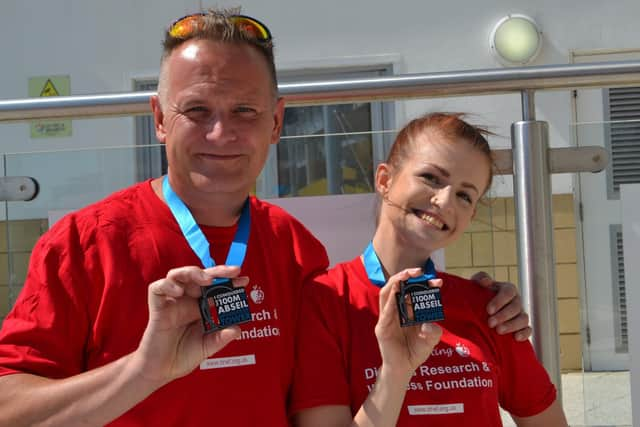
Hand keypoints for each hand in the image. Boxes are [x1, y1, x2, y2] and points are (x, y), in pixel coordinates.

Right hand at [132, 265, 247, 386]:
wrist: (160, 371)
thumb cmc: (182, 356)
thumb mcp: (207, 347)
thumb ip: (220, 338)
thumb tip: (237, 329)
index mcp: (201, 306)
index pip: (216, 287)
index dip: (229, 281)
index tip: (244, 280)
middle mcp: (187, 300)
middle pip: (200, 276)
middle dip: (218, 271)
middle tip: (233, 272)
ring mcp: (172, 301)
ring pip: (179, 275)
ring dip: (194, 273)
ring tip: (207, 280)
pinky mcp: (157, 306)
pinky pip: (157, 288)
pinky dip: (168, 285)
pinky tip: (179, 292)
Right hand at [375, 268, 441, 377]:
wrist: (404, 369)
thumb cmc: (415, 352)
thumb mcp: (431, 340)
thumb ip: (434, 332)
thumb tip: (430, 324)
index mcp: (408, 309)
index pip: (414, 291)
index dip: (425, 284)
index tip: (438, 281)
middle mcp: (396, 310)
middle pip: (398, 287)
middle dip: (408, 276)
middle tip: (420, 271)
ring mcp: (387, 318)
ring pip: (387, 294)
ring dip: (396, 283)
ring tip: (405, 276)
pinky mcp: (382, 328)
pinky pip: (385, 311)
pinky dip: (391, 301)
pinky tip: (398, 293)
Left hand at [471, 271, 531, 340]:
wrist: (480, 310)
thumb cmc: (479, 295)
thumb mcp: (477, 285)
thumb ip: (481, 278)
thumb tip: (485, 281)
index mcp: (508, 289)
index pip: (509, 292)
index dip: (500, 301)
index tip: (488, 310)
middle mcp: (516, 301)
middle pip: (516, 307)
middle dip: (503, 315)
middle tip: (490, 323)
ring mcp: (521, 314)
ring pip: (523, 319)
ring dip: (512, 325)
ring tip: (498, 331)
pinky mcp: (522, 327)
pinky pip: (528, 330)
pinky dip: (524, 334)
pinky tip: (516, 338)